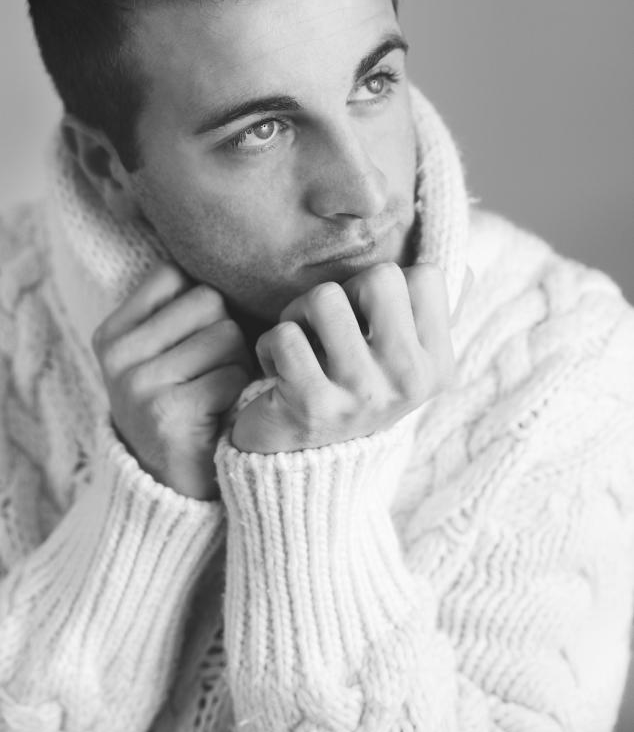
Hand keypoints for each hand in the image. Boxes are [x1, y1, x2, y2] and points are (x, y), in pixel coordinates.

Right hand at [92, 263, 251, 497]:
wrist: (170, 492)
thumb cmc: (183, 408)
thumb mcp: (164, 354)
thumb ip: (182, 308)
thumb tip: (239, 249)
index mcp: (112, 333)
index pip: (177, 275)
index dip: (204, 306)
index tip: (195, 344)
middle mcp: (118, 355)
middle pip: (209, 301)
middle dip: (227, 334)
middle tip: (212, 375)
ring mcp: (139, 384)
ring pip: (227, 334)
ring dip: (239, 363)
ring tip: (218, 394)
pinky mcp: (169, 413)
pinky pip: (234, 374)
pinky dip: (242, 394)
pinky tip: (223, 415)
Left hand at [231, 262, 454, 453]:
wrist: (307, 470)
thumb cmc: (354, 391)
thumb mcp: (404, 360)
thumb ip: (431, 311)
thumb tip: (460, 260)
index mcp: (437, 366)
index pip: (426, 276)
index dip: (386, 288)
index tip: (371, 321)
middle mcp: (409, 381)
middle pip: (379, 277)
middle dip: (344, 292)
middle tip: (331, 328)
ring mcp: (362, 395)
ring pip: (325, 299)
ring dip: (299, 314)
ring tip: (304, 346)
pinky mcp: (312, 405)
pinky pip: (285, 334)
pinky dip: (270, 346)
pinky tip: (280, 372)